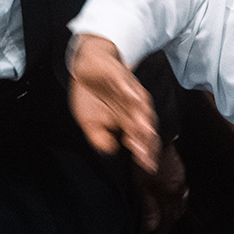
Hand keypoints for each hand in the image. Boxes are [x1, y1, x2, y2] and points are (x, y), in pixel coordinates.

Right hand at [70, 34, 159, 172]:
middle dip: (146, 141)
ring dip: (142, 119)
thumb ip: (101, 140)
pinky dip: (129, 91)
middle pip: (144, 126)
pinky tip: (131, 98)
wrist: (86, 66)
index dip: (145, 153)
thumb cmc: (91, 97)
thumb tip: (114, 154)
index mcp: (127, 122)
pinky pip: (126, 84)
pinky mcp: (120, 76)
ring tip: (145, 132)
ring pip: (140, 107)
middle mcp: (133, 109)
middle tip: (146, 154)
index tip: (147, 167)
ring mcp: (129, 92)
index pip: (141, 140)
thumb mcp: (91, 124)